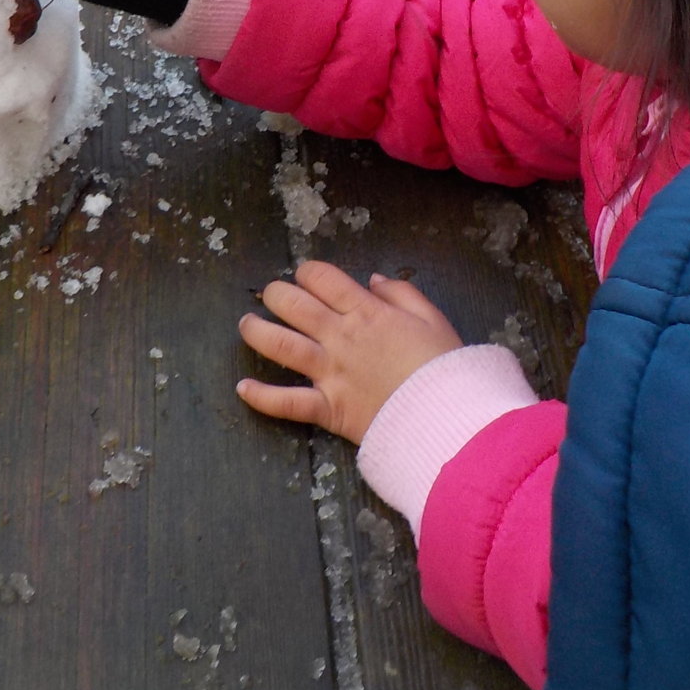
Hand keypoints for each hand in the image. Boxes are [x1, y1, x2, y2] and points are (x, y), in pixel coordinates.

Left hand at [237, 262, 463, 443]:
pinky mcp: (327, 408)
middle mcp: (341, 337)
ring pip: (280, 345)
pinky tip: (243, 388)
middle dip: (276, 294)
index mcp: (367, 312)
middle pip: (294, 305)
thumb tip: (373, 280)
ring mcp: (330, 373)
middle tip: (272, 295)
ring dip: (257, 332)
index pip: (323, 278)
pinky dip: (261, 396)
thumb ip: (401, 293)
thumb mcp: (432, 318)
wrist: (447, 417)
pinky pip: (286, 402)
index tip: (305, 277)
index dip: (308, 272)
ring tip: (246, 325)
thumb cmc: (443, 367)